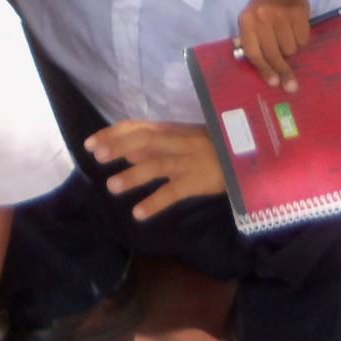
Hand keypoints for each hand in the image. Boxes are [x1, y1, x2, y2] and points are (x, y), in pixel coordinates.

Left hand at [83, 121, 225, 219]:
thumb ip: (157, 144)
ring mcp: (188, 162)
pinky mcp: (198, 182)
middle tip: (97, 158)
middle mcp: (177, 142)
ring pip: (158, 165)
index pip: (138, 127)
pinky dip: (156, 202)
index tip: (90, 143)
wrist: (249, 156)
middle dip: (119, 147)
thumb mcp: (183, 139)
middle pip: (145, 140)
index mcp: (172, 130)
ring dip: (133, 176)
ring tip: (112, 187)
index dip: (113, 133)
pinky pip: (174, 192)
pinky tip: (139, 214)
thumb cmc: (213, 148)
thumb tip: (126, 153)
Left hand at [237, 0, 311, 91]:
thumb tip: (269, 76)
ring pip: (290, 50)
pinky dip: (301, 40)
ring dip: (291, 50)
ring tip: (287, 37)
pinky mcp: (298, 13)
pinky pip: (303, 40)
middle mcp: (262, 18)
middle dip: (282, 70)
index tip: (274, 83)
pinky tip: (295, 30)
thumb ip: (254, 46)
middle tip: (290, 84)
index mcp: (246, 21)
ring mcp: (281, 15)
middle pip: (273, 54)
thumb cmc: (263, 10)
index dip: (264, 70)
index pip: (254, 52)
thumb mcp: (251, 23)